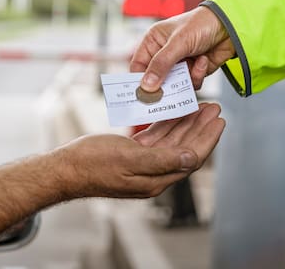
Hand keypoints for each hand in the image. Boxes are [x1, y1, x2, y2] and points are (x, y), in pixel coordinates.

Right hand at [55, 102, 224, 198]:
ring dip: (186, 124)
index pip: (191, 157)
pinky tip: (172, 112)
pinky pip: (156, 139)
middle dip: (201, 128)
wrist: (65, 169)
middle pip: (185, 148)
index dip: (207, 138)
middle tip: (214, 108)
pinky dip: (166, 125)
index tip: (219, 120)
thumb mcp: (128, 158)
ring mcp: (143, 165)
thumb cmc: (92, 163)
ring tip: (200, 106)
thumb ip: (162, 160)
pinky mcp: (133, 156)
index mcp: (156, 179)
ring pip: (172, 142)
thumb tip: (192, 158)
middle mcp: (153, 174)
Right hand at [130, 6, 234, 91]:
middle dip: (164, 86)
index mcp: (153, 42)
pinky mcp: (194, 71)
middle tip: (167, 95)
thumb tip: (146, 86)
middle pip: (156, 79)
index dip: (139, 81)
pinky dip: (197, 75)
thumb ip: (161, 64)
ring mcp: (179, 63)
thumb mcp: (178, 43)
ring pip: (174, 84)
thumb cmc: (201, 24)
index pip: (139, 66)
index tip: (142, 96)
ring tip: (193, 66)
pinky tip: (203, 61)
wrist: (230, 26)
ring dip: (185, 79)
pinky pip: (190, 84)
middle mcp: (164, 53)